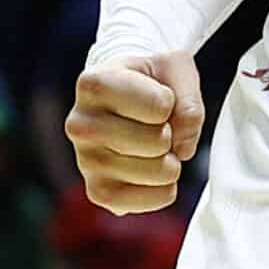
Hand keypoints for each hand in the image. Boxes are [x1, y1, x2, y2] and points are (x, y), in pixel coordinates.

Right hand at [67, 51, 204, 213]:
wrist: (123, 94)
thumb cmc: (149, 79)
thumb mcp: (175, 68)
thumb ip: (188, 103)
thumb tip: (183, 150)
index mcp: (93, 84)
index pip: (161, 106)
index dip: (170, 101)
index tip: (155, 94)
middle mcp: (80, 125)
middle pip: (158, 142)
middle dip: (171, 133)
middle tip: (155, 123)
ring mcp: (86, 161)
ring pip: (158, 171)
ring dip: (171, 160)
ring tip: (153, 144)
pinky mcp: (97, 191)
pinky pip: (147, 201)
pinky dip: (164, 189)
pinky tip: (155, 170)